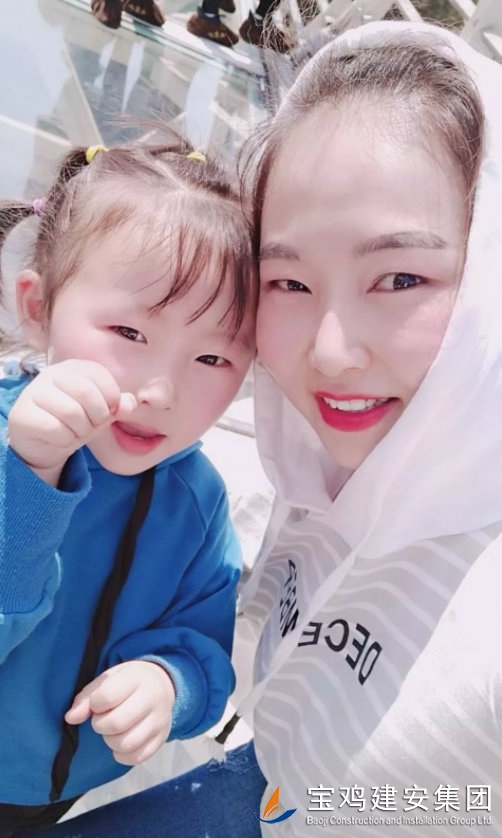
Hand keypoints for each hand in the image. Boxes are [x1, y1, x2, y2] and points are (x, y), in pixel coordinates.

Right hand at [8, 359, 136, 485]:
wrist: (44, 442)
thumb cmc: (76, 422)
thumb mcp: (102, 413)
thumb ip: (118, 405)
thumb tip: (129, 404)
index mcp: (75, 367)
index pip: (102, 377)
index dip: (111, 400)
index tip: (107, 412)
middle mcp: (52, 373)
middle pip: (86, 393)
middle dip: (97, 417)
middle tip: (92, 426)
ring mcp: (34, 392)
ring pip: (71, 412)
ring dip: (81, 430)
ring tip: (75, 432)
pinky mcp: (23, 413)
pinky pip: (55, 428)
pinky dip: (65, 439)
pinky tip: (59, 438)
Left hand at [65, 661, 174, 765]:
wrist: (161, 685)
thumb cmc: (127, 682)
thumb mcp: (108, 679)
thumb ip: (86, 697)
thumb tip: (71, 718)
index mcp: (136, 678)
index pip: (107, 697)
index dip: (94, 704)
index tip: (97, 703)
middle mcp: (152, 698)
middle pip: (116, 723)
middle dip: (100, 725)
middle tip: (103, 718)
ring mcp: (160, 720)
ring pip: (126, 744)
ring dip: (111, 741)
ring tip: (113, 730)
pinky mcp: (162, 738)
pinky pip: (136, 758)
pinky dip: (122, 754)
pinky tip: (122, 740)